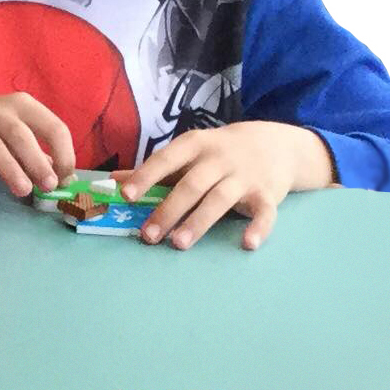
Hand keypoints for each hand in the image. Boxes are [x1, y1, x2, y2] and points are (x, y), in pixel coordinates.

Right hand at [0, 93, 76, 196]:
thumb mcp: (18, 132)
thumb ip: (38, 152)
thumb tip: (65, 177)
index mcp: (23, 107)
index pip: (53, 127)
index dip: (64, 154)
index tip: (66, 178)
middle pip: (20, 134)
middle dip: (37, 160)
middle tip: (50, 186)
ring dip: (8, 165)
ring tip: (23, 190)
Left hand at [117, 122, 334, 250]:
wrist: (276, 144)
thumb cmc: (220, 153)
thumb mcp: (190, 152)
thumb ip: (155, 169)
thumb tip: (113, 180)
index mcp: (195, 145)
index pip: (167, 159)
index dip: (146, 176)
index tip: (126, 195)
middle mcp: (220, 158)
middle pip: (191, 184)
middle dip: (168, 210)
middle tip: (148, 236)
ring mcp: (245, 176)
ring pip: (220, 199)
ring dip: (199, 222)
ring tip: (178, 244)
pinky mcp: (268, 194)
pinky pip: (264, 212)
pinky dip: (258, 228)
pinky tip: (247, 244)